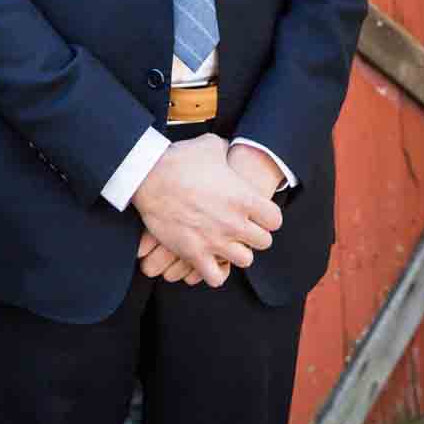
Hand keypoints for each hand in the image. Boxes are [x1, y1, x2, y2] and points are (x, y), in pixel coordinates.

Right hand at [132, 134, 282, 288]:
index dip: (267, 217)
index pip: (275, 220)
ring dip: (236, 253)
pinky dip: (215, 272)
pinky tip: (209, 259)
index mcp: (244, 198)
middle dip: (253, 235)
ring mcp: (215, 241)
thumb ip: (227, 150)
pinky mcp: (195, 254)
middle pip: (264, 242)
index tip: (256, 214)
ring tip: (226, 243)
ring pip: (244, 261)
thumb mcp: (210, 146)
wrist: (148, 176)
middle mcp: (234, 222)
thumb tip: (231, 148)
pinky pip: (217, 278)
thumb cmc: (180, 159)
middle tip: (240, 228)